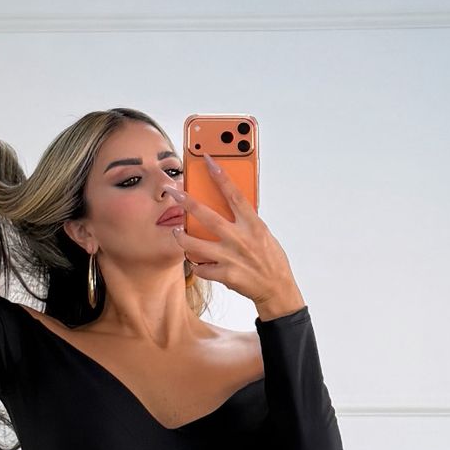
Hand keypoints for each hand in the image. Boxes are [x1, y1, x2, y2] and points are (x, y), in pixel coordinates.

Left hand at [170, 155, 301, 311]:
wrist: (277, 288)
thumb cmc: (270, 258)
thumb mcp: (262, 233)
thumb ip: (245, 220)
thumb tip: (228, 206)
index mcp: (253, 224)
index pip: (234, 194)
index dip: (220, 175)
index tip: (207, 160)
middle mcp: (241, 239)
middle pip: (207, 216)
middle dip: (186, 202)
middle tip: (172, 193)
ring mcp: (231, 258)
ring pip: (195, 245)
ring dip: (181, 238)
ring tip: (176, 232)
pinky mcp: (225, 275)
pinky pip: (201, 268)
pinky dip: (197, 265)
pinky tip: (196, 261)